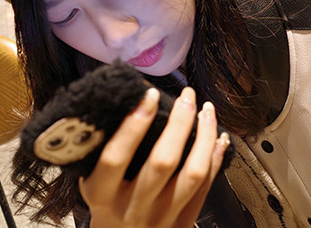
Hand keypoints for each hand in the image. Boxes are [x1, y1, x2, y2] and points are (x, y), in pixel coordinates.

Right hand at [80, 87, 229, 227]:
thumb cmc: (107, 204)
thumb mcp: (92, 181)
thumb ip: (103, 150)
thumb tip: (129, 102)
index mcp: (103, 195)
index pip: (116, 157)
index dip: (132, 125)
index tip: (149, 95)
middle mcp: (133, 208)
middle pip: (162, 162)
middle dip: (179, 123)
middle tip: (186, 96)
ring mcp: (161, 218)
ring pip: (193, 173)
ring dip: (205, 137)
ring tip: (206, 110)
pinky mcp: (183, 224)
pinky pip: (206, 187)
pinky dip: (215, 157)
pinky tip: (218, 136)